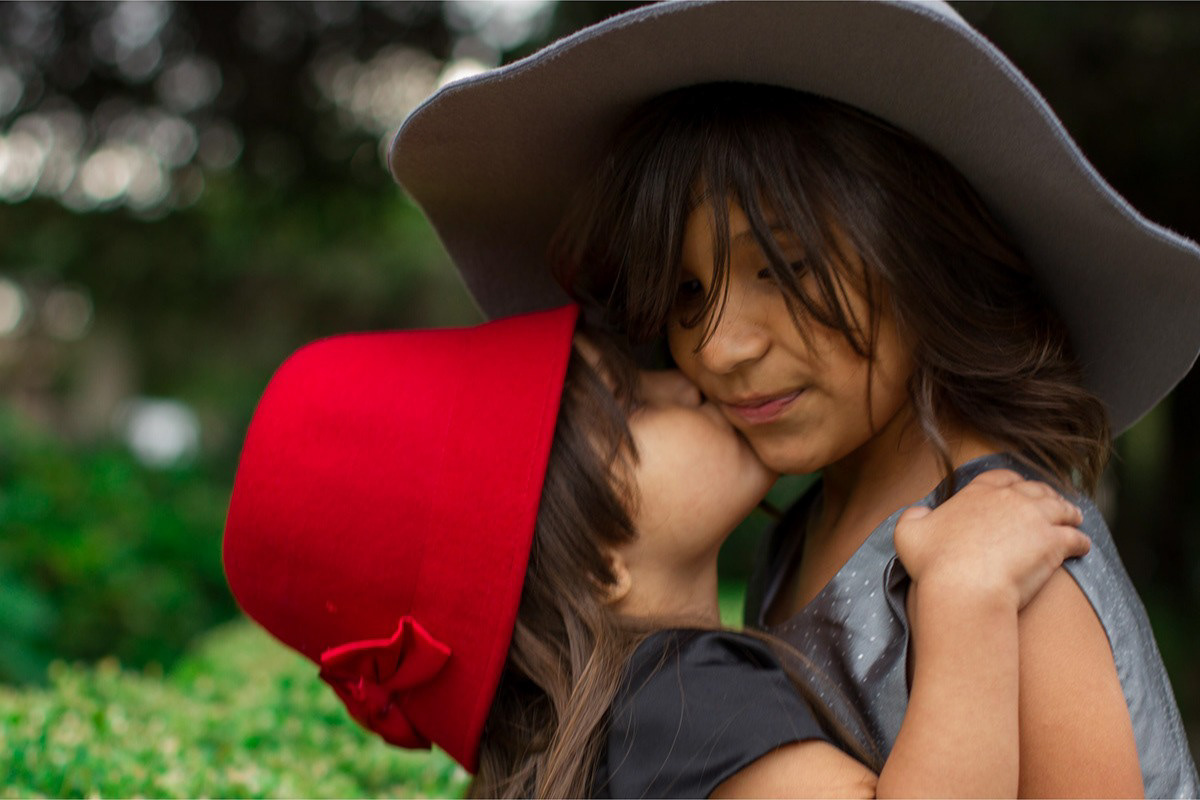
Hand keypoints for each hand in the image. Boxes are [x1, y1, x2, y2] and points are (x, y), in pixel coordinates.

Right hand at [894, 469, 1089, 609]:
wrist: (965, 587)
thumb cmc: (934, 563)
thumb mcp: (908, 532)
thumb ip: (913, 516)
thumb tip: (921, 512)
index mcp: (979, 493)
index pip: (1000, 477)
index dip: (1011, 483)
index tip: (1016, 488)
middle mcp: (1011, 499)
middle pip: (1035, 490)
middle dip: (1044, 495)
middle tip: (1051, 504)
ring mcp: (1036, 519)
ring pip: (1061, 509)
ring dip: (1069, 513)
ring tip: (1074, 519)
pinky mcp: (1055, 543)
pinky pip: (1076, 538)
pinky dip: (1081, 541)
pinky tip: (1083, 547)